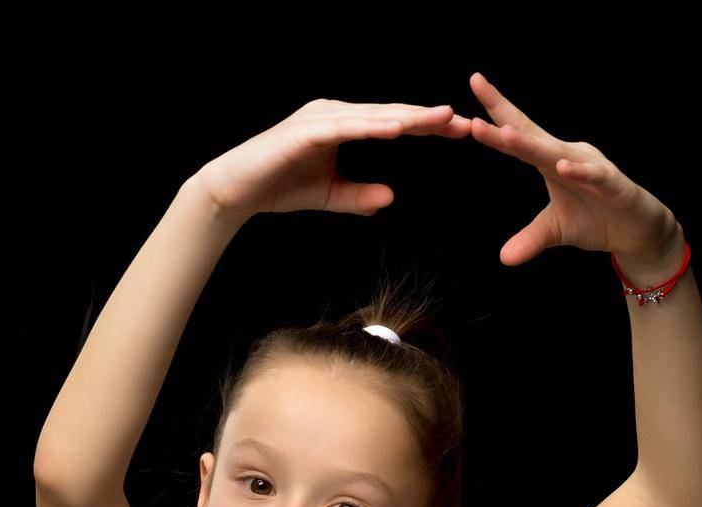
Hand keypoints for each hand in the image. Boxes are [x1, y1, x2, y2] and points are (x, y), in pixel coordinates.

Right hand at [195, 98, 472, 221]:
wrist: (238, 189)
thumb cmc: (281, 186)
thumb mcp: (331, 195)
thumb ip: (360, 196)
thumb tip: (390, 197)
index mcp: (343, 123)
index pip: (393, 123)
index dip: (427, 127)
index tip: (459, 130)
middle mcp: (335, 113)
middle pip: (391, 113)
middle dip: (428, 118)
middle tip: (463, 121)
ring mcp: (320, 118)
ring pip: (374, 116)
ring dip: (408, 118)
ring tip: (439, 120)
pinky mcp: (306, 131)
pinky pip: (347, 128)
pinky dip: (373, 127)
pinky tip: (398, 129)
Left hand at [463, 71, 680, 267]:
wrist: (638, 231)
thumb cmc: (597, 220)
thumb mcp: (557, 231)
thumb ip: (530, 239)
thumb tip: (504, 258)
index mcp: (551, 161)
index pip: (520, 133)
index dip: (497, 111)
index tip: (474, 83)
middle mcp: (569, 156)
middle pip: (531, 136)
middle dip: (504, 120)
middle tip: (475, 106)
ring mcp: (592, 168)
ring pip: (558, 153)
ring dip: (532, 145)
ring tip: (506, 136)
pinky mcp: (615, 185)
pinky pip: (596, 175)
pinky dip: (581, 171)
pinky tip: (563, 167)